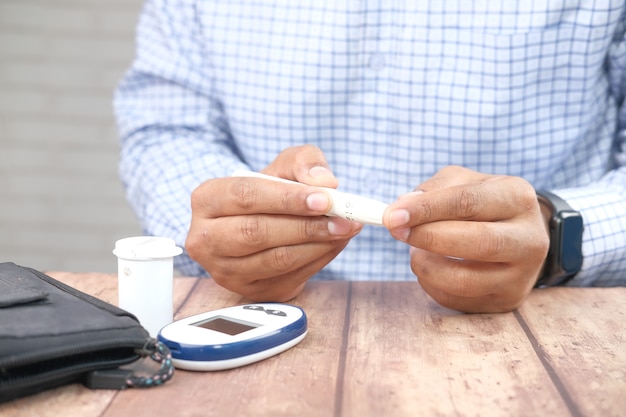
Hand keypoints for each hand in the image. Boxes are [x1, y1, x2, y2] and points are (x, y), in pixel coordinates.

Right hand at [185, 145, 362, 300]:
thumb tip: (325, 182)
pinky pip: (288, 277)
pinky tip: (334, 243)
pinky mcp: (249, 290)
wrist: (260, 224)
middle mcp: (206, 239)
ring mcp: (225, 270)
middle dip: (306, 226)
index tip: (325, 199)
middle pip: (257, 232)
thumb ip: (304, 163)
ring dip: (318, 245)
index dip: (287, 199)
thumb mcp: (283, 165)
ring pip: (275, 260)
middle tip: (343, 219)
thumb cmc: (270, 191)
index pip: (246, 196)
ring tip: (346, 229)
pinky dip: (318, 260)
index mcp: (207, 200)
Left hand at [383, 166, 549, 312]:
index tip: (392, 216)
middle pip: (476, 242)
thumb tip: (402, 209)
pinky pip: (456, 298)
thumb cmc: (482, 204)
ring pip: (464, 279)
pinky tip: (430, 267)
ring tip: (415, 250)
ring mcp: (522, 275)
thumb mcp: (462, 182)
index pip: (467, 202)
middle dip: (427, 237)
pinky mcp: (506, 300)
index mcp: (518, 197)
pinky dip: (431, 283)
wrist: (517, 235)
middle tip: (395, 231)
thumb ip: (433, 190)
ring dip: (426, 265)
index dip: (426, 209)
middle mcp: (529, 238)